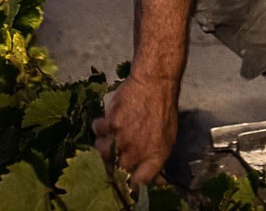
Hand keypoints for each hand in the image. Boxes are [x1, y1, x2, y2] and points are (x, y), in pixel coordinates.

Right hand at [92, 72, 176, 186]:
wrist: (155, 83)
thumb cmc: (163, 109)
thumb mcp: (168, 137)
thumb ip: (157, 159)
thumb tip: (156, 177)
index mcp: (155, 156)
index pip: (138, 182)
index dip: (131, 182)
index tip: (126, 176)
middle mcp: (137, 151)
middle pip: (116, 170)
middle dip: (113, 164)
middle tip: (114, 153)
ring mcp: (123, 138)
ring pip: (102, 152)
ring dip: (103, 145)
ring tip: (109, 135)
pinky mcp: (111, 123)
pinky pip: (97, 130)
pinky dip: (99, 125)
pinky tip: (106, 120)